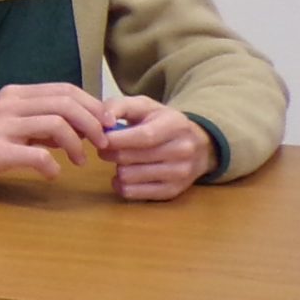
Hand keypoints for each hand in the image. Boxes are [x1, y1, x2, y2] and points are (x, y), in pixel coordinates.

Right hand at [0, 82, 114, 193]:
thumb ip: (45, 121)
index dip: (93, 105)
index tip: (108, 124)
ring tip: (80, 160)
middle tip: (102, 143)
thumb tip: (86, 126)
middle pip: (65, 104)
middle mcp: (9, 105)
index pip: (65, 90)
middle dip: (93, 124)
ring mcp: (0, 127)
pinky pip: (36, 156)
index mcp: (16, 94)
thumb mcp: (14, 123)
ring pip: (55, 125)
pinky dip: (53, 166)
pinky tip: (53, 174)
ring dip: (77, 144)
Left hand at [99, 97, 213, 201]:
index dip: (116, 140)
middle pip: (131, 158)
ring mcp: (180, 173)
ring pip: (129, 177)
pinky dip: (121, 185)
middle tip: (105, 148)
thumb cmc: (162, 122)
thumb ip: (118, 106)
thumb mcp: (144, 106)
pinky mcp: (172, 191)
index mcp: (175, 125)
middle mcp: (183, 150)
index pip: (143, 136)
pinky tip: (125, 175)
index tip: (101, 139)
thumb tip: (102, 121)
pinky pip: (132, 193)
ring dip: (117, 169)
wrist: (198, 145)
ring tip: (121, 160)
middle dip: (110, 153)